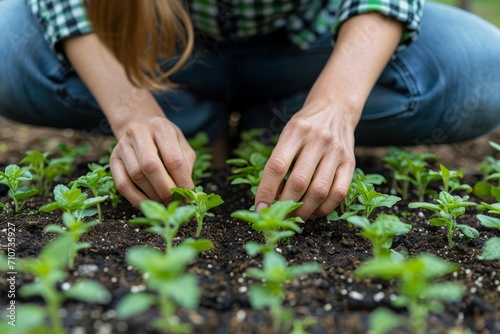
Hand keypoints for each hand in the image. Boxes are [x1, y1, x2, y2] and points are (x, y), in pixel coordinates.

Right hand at [110, 114, 195, 207]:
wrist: (139, 124)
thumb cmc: (165, 138)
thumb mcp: (181, 144)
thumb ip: (185, 165)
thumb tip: (186, 191)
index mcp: (160, 127)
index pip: (173, 158)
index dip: (182, 180)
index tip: (188, 193)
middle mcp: (138, 132)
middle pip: (151, 166)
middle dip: (165, 189)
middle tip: (174, 200)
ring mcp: (123, 145)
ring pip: (136, 175)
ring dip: (152, 194)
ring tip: (164, 201)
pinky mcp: (113, 159)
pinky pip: (122, 184)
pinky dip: (136, 198)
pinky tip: (147, 203)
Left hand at [254, 97, 356, 219]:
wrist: (335, 109)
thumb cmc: (305, 127)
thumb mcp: (287, 134)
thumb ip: (278, 161)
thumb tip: (266, 198)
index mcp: (296, 131)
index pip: (277, 166)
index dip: (266, 191)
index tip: (260, 208)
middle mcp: (318, 140)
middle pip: (298, 182)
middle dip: (285, 205)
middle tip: (278, 215)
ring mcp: (336, 152)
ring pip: (319, 191)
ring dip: (304, 210)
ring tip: (295, 216)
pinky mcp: (350, 162)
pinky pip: (339, 193)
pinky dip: (325, 208)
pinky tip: (314, 211)